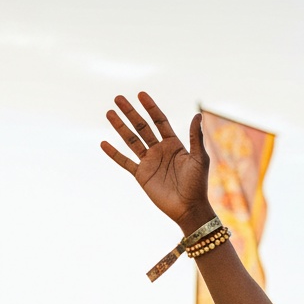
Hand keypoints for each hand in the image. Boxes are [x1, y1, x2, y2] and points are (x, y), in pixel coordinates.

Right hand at [101, 93, 214, 232]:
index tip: (141, 94)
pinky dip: (114, 153)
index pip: (160, 121)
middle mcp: (160, 151)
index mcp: (174, 145)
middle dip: (130, 113)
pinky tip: (103, 143)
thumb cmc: (198, 185)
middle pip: (142, 127)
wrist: (189, 208)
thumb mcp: (199, 159)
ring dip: (120, 127)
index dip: (151, 108)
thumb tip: (198, 115)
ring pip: (131, 140)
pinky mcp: (141, 175)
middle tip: (118, 98)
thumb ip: (196, 138)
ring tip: (109, 113)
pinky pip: (125, 162)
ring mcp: (149, 162)